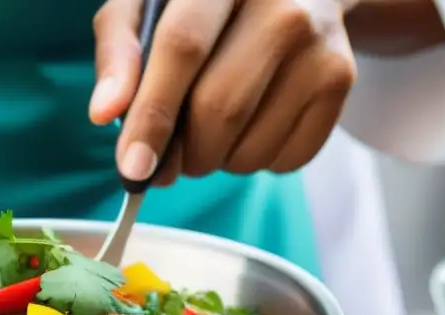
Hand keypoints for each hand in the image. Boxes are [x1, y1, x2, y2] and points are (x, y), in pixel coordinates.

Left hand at [90, 0, 358, 182]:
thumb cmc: (201, 5)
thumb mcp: (148, 6)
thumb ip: (119, 52)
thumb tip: (104, 114)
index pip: (183, 49)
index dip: (153, 116)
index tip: (133, 168)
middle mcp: (282, 4)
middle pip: (219, 109)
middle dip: (182, 154)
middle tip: (166, 158)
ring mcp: (319, 44)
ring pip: (250, 147)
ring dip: (214, 161)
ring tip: (211, 128)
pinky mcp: (340, 81)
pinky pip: (283, 160)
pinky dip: (251, 162)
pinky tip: (249, 124)